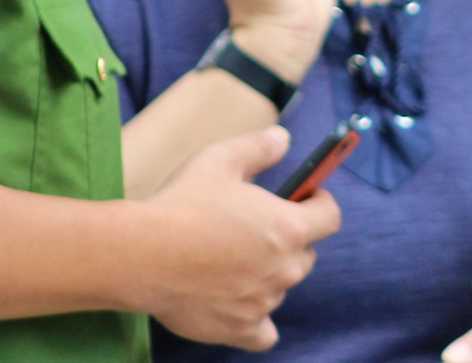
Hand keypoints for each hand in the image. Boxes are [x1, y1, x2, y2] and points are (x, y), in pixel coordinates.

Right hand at [141, 127, 341, 349]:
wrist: (142, 255)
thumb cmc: (183, 204)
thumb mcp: (222, 159)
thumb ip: (260, 148)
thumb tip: (283, 139)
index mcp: (289, 227)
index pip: (330, 217)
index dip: (319, 202)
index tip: (306, 197)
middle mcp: (284, 269)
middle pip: (306, 253)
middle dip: (290, 238)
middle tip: (255, 226)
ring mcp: (263, 302)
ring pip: (280, 286)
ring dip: (267, 273)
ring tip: (230, 259)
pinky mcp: (239, 328)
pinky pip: (263, 332)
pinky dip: (256, 320)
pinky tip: (240, 304)